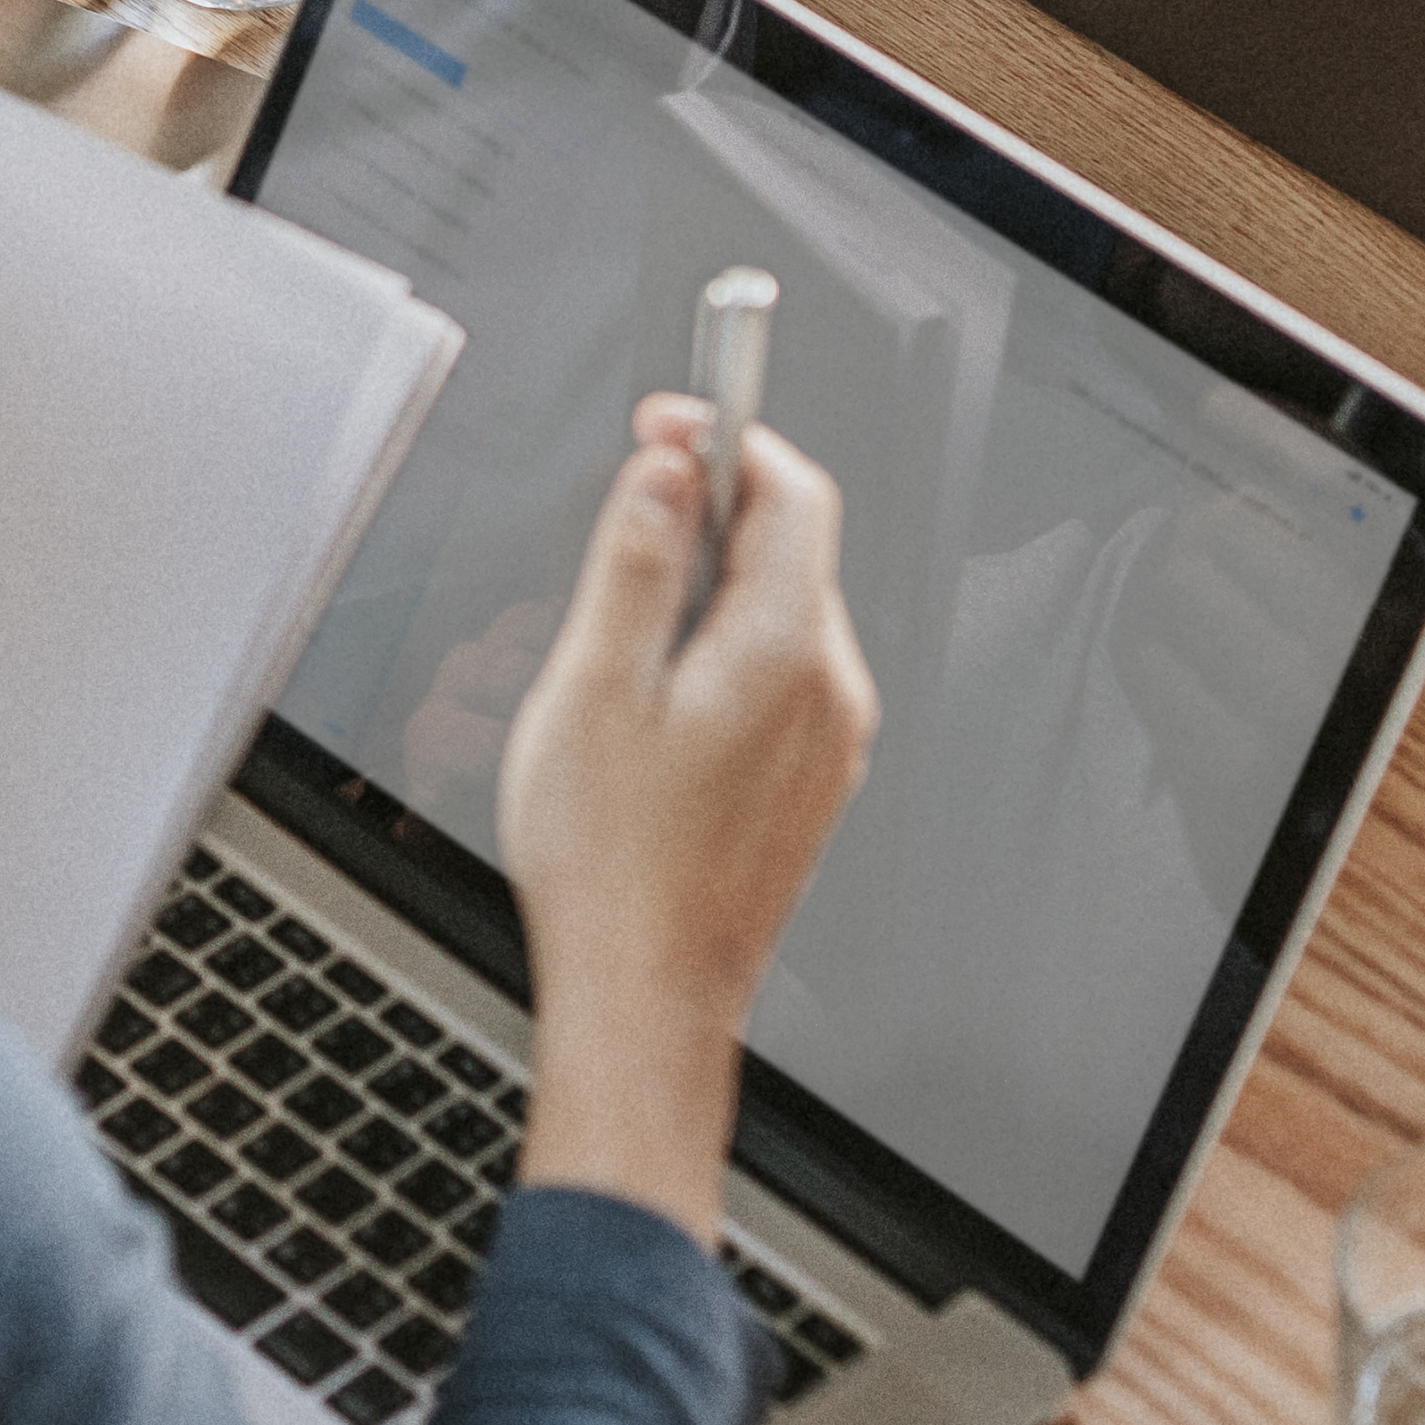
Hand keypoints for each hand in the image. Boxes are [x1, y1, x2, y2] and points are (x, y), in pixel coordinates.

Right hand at [497, 399, 870, 1238]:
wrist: (646, 998)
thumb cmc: (614, 867)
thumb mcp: (595, 683)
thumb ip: (635, 560)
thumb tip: (664, 473)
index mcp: (787, 650)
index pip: (794, 491)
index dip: (729, 439)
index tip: (666, 426)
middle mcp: (829, 690)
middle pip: (792, 546)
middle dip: (710, 511)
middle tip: (627, 509)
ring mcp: (827, 741)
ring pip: (780, 611)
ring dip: (709, 584)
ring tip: (619, 630)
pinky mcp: (807, 781)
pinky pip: (778, 674)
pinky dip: (721, 647)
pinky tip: (651, 698)